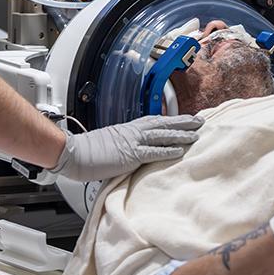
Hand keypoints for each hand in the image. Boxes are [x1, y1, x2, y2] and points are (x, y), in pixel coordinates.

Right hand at [50, 115, 203, 181]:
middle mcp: (133, 131)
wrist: (73, 152)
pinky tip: (180, 150)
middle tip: (200, 120)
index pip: (155, 121)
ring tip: (196, 134)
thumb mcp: (109, 143)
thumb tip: (131, 152)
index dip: (171, 120)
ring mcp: (132, 142)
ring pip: (162, 135)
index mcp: (128, 128)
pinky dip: (168, 151)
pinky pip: (153, 152)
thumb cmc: (87, 150)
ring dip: (181, 134)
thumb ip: (123, 145)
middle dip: (182, 122)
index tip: (184, 119)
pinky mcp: (130, 155)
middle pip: (163, 123)